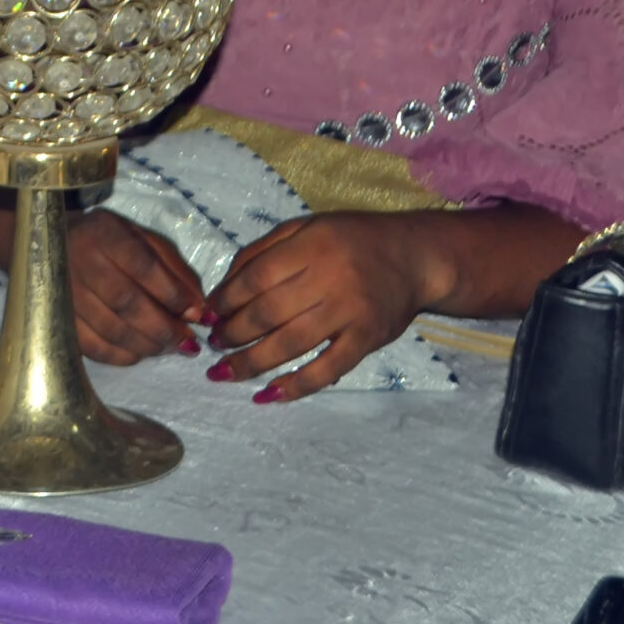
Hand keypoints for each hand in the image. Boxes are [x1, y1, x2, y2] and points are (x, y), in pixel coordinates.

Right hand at [69, 211, 204, 364]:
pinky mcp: (56, 320)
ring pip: (110, 329)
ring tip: (168, 348)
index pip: (143, 267)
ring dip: (147, 345)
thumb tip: (196, 311)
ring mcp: (63, 294)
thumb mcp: (142, 240)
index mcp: (104, 234)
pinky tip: (139, 353)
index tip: (196, 314)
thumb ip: (173, 270)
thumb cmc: (107, 242)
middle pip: (126, 303)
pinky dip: (121, 356)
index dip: (173, 295)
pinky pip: (92, 347)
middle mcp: (79, 262)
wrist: (51, 244)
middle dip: (163, 328)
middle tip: (187, 342)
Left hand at [204, 213, 441, 402]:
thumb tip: (221, 291)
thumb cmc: (351, 241)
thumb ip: (262, 253)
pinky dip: (296, 386)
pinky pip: (327, 370)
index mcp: (310, 247)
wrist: (416, 258)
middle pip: (268, 313)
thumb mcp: (304, 229)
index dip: (225, 301)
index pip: (255, 278)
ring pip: (290, 344)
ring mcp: (350, 313)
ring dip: (251, 362)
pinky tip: (267, 395)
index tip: (207, 315)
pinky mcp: (367, 340)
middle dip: (232, 333)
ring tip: (223, 372)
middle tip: (213, 344)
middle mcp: (329, 279)